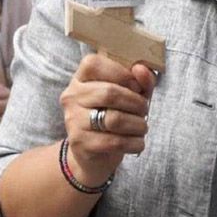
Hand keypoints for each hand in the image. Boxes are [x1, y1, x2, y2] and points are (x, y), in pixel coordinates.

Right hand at [60, 54, 156, 185]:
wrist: (93, 152)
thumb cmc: (113, 114)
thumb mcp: (129, 93)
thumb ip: (140, 79)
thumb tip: (141, 69)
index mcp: (80, 77)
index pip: (94, 63)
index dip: (121, 73)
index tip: (137, 86)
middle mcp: (72, 96)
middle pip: (109, 93)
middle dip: (136, 102)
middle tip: (144, 110)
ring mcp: (73, 120)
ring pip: (114, 119)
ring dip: (138, 124)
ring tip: (142, 127)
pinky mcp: (80, 142)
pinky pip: (114, 142)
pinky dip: (134, 142)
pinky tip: (137, 142)